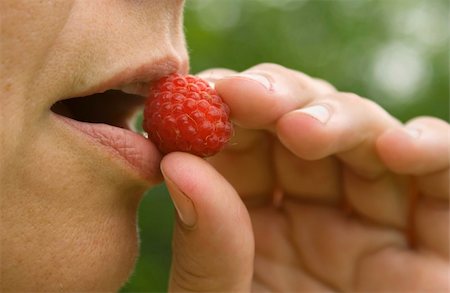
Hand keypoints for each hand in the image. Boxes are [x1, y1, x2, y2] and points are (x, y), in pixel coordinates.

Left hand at [160, 64, 448, 291]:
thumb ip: (204, 248)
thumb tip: (179, 163)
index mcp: (255, 220)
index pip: (241, 142)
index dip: (219, 111)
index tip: (198, 94)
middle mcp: (313, 210)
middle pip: (299, 123)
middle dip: (274, 100)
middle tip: (242, 97)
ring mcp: (375, 219)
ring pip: (365, 134)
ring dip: (338, 118)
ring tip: (302, 131)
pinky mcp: (436, 239)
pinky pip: (441, 174)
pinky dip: (430, 149)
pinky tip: (398, 149)